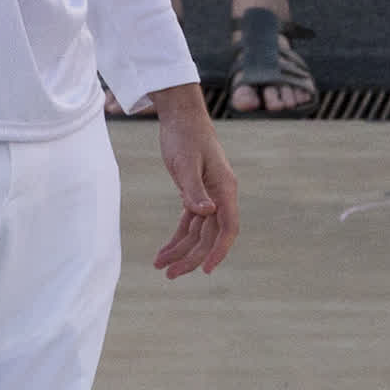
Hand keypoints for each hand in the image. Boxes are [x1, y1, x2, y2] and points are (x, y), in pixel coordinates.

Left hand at [149, 85, 238, 277]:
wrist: (180, 115)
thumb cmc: (185, 136)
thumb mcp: (186, 163)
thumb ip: (195, 189)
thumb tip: (207, 212)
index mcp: (225, 189)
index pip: (228, 227)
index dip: (220, 251)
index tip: (207, 270)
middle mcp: (221, 195)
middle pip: (210, 235)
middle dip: (192, 257)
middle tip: (170, 274)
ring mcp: (209, 195)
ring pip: (199, 232)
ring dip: (181, 250)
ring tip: (160, 267)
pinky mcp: (195, 193)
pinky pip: (189, 222)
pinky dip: (177, 237)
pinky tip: (164, 251)